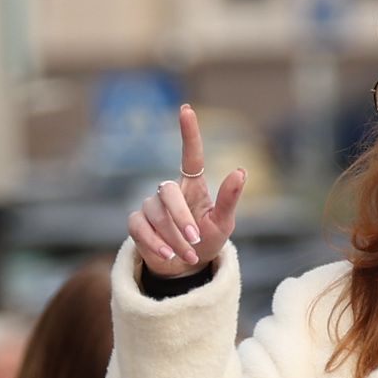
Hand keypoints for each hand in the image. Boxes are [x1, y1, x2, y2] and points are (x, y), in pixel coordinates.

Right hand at [126, 103, 245, 281]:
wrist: (185, 268)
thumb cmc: (207, 240)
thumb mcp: (223, 223)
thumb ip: (229, 199)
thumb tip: (240, 171)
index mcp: (192, 186)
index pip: (190, 155)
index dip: (189, 132)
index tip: (186, 109)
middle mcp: (169, 192)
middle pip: (167, 193)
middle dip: (181, 218)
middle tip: (195, 240)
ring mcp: (150, 207)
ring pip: (155, 214)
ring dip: (173, 238)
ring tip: (188, 255)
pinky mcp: (137, 224)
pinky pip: (140, 228)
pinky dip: (154, 243)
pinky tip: (167, 254)